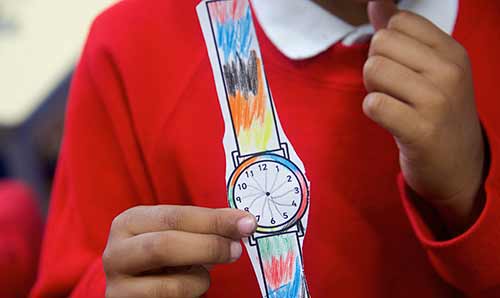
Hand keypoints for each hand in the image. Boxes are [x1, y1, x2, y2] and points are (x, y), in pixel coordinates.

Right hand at [103, 205, 255, 297]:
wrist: (137, 288)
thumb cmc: (162, 258)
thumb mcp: (178, 235)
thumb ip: (206, 226)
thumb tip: (243, 223)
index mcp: (130, 222)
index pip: (175, 217)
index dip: (214, 220)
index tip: (246, 223)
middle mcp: (116, 252)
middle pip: (165, 246)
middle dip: (209, 247)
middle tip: (237, 250)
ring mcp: (117, 286)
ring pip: (170, 284)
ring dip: (200, 280)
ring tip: (203, 275)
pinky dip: (190, 295)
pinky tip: (188, 287)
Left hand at [363, 1, 484, 232]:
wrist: (458, 166)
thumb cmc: (436, 113)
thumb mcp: (428, 69)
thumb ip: (399, 34)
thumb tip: (377, 1)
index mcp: (452, 51)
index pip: (398, 22)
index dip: (386, 45)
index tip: (400, 69)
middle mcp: (450, 71)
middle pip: (381, 44)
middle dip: (376, 68)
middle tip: (393, 91)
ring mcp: (438, 101)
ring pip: (374, 69)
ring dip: (373, 90)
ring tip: (393, 105)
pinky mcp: (421, 130)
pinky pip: (374, 104)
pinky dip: (374, 111)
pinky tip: (391, 121)